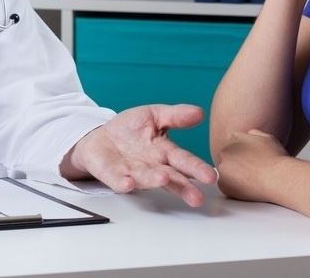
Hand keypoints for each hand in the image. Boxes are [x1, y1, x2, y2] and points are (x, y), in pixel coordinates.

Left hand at [63, 104, 217, 206]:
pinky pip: (119, 180)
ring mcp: (133, 172)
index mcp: (164, 152)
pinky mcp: (113, 175)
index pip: (184, 160)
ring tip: (163, 178)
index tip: (211, 177)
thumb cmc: (129, 129)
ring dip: (154, 180)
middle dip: (184, 187)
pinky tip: (129, 184)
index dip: (197, 169)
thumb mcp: (154, 116)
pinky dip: (124, 183)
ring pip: (146, 179)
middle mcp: (152, 166)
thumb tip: (199, 112)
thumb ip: (175, 116)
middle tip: (197, 197)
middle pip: (171, 177)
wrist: (98, 137)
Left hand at [216, 129, 288, 202]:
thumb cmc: (276, 159)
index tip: (250, 160)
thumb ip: (254, 134)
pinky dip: (234, 188)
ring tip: (252, 178)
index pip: (231, 144)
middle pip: (226, 158)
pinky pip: (226, 186)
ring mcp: (222, 168)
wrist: (278, 178)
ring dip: (234, 176)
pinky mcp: (223, 184)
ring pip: (225, 172)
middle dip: (236, 164)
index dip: (241, 154)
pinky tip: (248, 186)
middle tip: (252, 170)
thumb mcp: (267, 138)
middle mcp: (224, 151)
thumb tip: (248, 134)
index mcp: (232, 138)